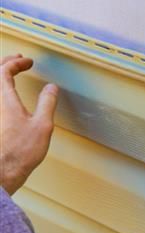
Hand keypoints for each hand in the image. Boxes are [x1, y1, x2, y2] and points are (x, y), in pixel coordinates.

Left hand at [0, 54, 58, 194]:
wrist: (2, 171)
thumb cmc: (20, 151)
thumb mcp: (42, 125)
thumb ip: (47, 103)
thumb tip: (51, 88)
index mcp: (3, 98)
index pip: (4, 70)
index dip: (16, 63)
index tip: (28, 61)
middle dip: (5, 64)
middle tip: (17, 61)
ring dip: (0, 76)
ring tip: (9, 73)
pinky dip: (0, 89)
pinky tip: (6, 96)